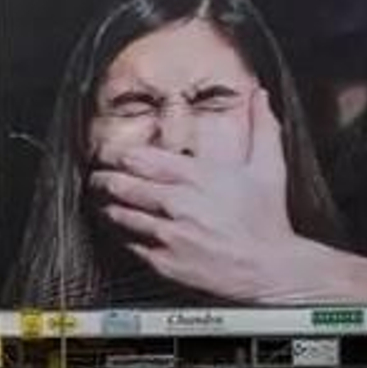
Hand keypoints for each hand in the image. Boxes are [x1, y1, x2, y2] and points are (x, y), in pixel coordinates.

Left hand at [89, 89, 310, 302]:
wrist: (270, 270)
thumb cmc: (267, 221)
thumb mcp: (269, 168)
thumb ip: (263, 127)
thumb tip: (259, 96)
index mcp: (196, 177)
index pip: (140, 159)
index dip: (116, 155)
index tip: (107, 153)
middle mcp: (178, 204)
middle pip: (122, 184)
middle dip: (103, 178)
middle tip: (96, 176)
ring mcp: (169, 234)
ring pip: (121, 215)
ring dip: (107, 205)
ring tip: (101, 200)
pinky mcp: (165, 262)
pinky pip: (130, 245)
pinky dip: (122, 235)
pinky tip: (120, 230)